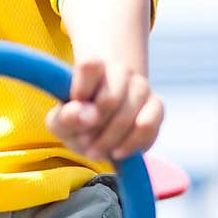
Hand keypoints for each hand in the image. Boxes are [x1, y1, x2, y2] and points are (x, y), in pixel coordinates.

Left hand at [45, 58, 163, 163]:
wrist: (101, 131)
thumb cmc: (78, 122)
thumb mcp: (61, 123)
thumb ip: (65, 118)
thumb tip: (82, 114)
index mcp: (93, 67)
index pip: (90, 65)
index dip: (82, 90)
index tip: (75, 109)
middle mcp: (120, 71)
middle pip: (110, 98)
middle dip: (95, 127)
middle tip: (84, 141)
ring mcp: (141, 87)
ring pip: (129, 115)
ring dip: (109, 140)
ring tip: (96, 150)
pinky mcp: (157, 107)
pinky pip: (147, 127)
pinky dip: (130, 144)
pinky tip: (116, 152)